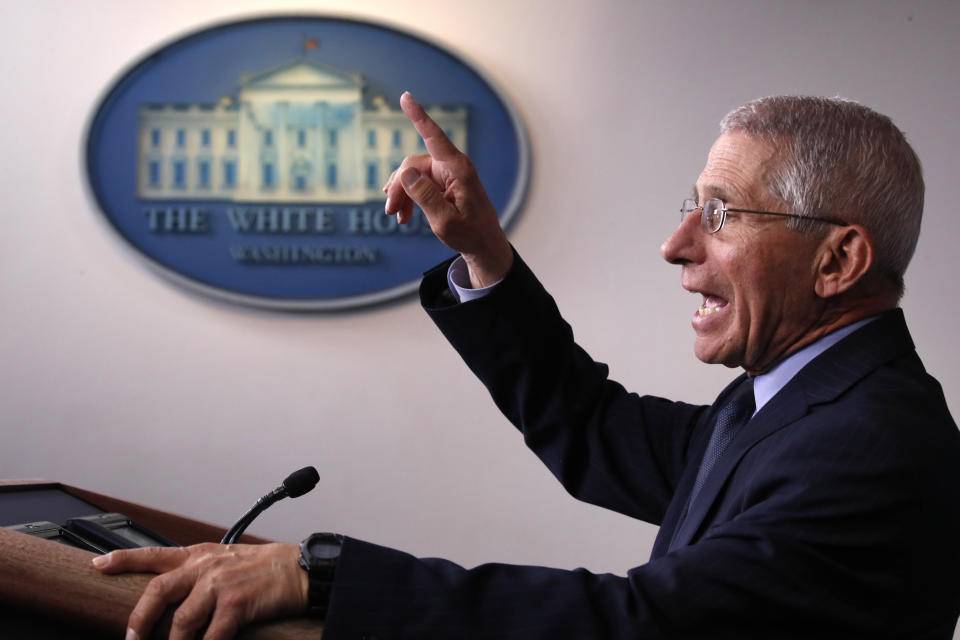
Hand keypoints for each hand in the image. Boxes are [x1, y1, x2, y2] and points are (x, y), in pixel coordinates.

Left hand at [92, 542, 306, 639]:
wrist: (300, 569)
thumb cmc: (266, 568)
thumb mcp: (228, 560)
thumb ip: (200, 573)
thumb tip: (177, 598)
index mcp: (200, 555)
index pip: (154, 555)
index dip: (123, 560)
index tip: (98, 565)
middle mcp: (205, 566)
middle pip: (158, 591)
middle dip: (140, 620)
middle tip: (132, 639)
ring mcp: (219, 584)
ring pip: (181, 621)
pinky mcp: (236, 604)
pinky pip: (211, 637)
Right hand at [384, 91, 512, 287]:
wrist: (483, 246)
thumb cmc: (470, 234)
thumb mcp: (444, 220)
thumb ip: (424, 196)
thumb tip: (405, 173)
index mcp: (458, 169)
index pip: (434, 136)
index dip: (418, 116)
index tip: (406, 96)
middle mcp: (453, 167)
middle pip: (413, 165)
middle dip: (398, 186)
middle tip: (389, 211)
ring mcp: (447, 175)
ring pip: (412, 175)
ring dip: (400, 194)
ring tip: (396, 216)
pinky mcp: (442, 185)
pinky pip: (417, 184)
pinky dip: (407, 197)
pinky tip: (402, 215)